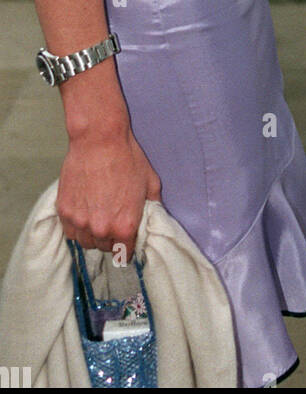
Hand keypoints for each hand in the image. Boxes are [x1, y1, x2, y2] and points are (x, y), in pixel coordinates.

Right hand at [57, 124, 161, 259]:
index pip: (124, 253)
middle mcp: (101, 229)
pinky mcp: (64, 211)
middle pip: (104, 248)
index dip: (127, 247)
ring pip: (85, 242)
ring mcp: (80, 221)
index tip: (127, 240)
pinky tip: (84, 213)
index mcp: (125, 226)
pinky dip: (76, 227)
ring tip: (98, 217)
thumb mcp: (150, 183)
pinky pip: (70, 231)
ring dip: (92, 235)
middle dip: (110, 239)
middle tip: (113, 222)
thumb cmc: (127, 158)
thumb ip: (153, 206)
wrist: (99, 140)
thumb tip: (153, 218)